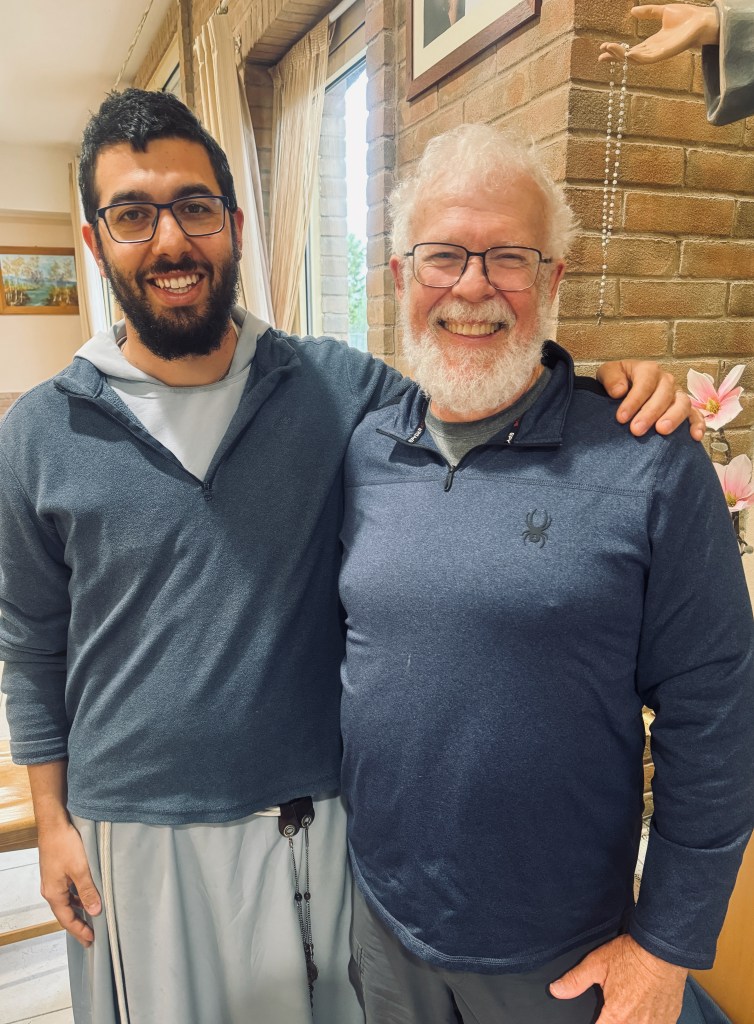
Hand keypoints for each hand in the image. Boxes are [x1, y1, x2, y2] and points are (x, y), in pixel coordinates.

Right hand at [37, 821, 100, 946]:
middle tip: (92, 935)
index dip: (79, 931)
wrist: (53, 824)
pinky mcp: (57, 871)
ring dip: (78, 910)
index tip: (91, 940)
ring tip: (92, 917)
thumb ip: (87, 891)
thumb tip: (95, 912)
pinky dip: (77, 897)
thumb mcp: (80, 869)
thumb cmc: (64, 845)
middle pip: (65, 913)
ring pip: (66, 902)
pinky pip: (67, 891)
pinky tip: (86, 896)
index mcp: (54, 893)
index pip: (67, 920)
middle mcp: (50, 890)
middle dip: (78, 924)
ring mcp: (53, 881)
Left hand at [550, 934, 686, 1023]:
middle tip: (612, 1011)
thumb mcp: (597, 964)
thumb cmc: (632, 955)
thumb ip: (575, 981)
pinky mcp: (669, 1019)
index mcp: (617, 1016)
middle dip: (612, 1022)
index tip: (596, 1020)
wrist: (663, 948)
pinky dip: (648, 1022)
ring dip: (629, 1022)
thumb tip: (556, 990)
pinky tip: (643, 1013)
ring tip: (626, 1008)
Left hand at [596, 359, 704, 439]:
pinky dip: (698, 424)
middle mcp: (666, 381)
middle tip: (636, 430)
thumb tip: (619, 391)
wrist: (625, 387)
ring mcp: (678, 394)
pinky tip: (694, 436)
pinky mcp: (685, 409)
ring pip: (683, 403)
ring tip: (662, 431)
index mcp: (648, 370)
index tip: (621, 418)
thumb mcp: (608, 373)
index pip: (645, 382)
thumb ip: (611, 378)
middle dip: (650, 413)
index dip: (634, 400)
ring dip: (673, 418)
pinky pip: (696, 415)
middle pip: (664, 394)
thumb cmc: (617, 381)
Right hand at [599, 4, 719, 63]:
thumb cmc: (688, 17)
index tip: (604, 47)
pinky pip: (645, 59)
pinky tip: (625, 53)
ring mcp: (658, 54)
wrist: (703, 20)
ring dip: (620, 57)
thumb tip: (632, 12)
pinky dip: (633, 58)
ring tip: (608, 49)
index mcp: (652, 43)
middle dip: (614, 57)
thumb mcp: (663, 12)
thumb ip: (648, 13)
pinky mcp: (663, 55)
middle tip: (601, 54)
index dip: (616, 49)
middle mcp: (653, 51)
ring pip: (634, 60)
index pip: (630, 50)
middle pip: (628, 58)